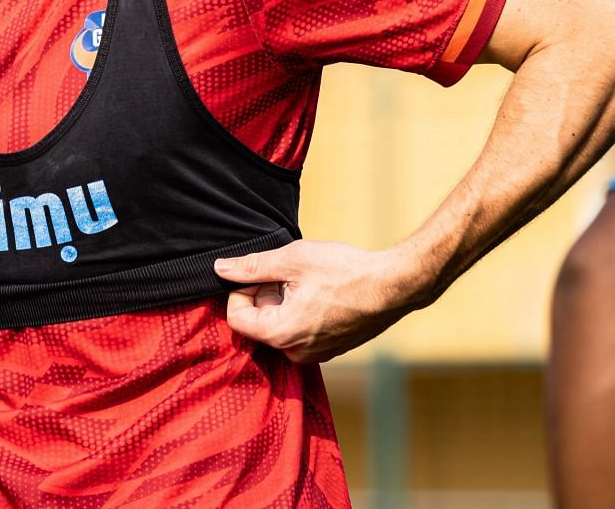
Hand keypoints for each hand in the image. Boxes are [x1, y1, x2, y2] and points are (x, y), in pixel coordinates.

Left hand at [215, 240, 430, 362]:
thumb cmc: (345, 271)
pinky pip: (301, 331)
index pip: (236, 318)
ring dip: (284, 301)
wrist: (394, 286)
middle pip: (258, 322)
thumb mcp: (292, 260)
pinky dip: (301, 310)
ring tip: (307, 281)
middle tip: (287, 273)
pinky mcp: (330, 349)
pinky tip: (321, 292)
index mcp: (281, 334)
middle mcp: (295, 353)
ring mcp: (315, 354)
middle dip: (264, 295)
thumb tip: (220, 269)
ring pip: (280, 325)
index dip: (240, 290)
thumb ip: (252, 267)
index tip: (260, 273)